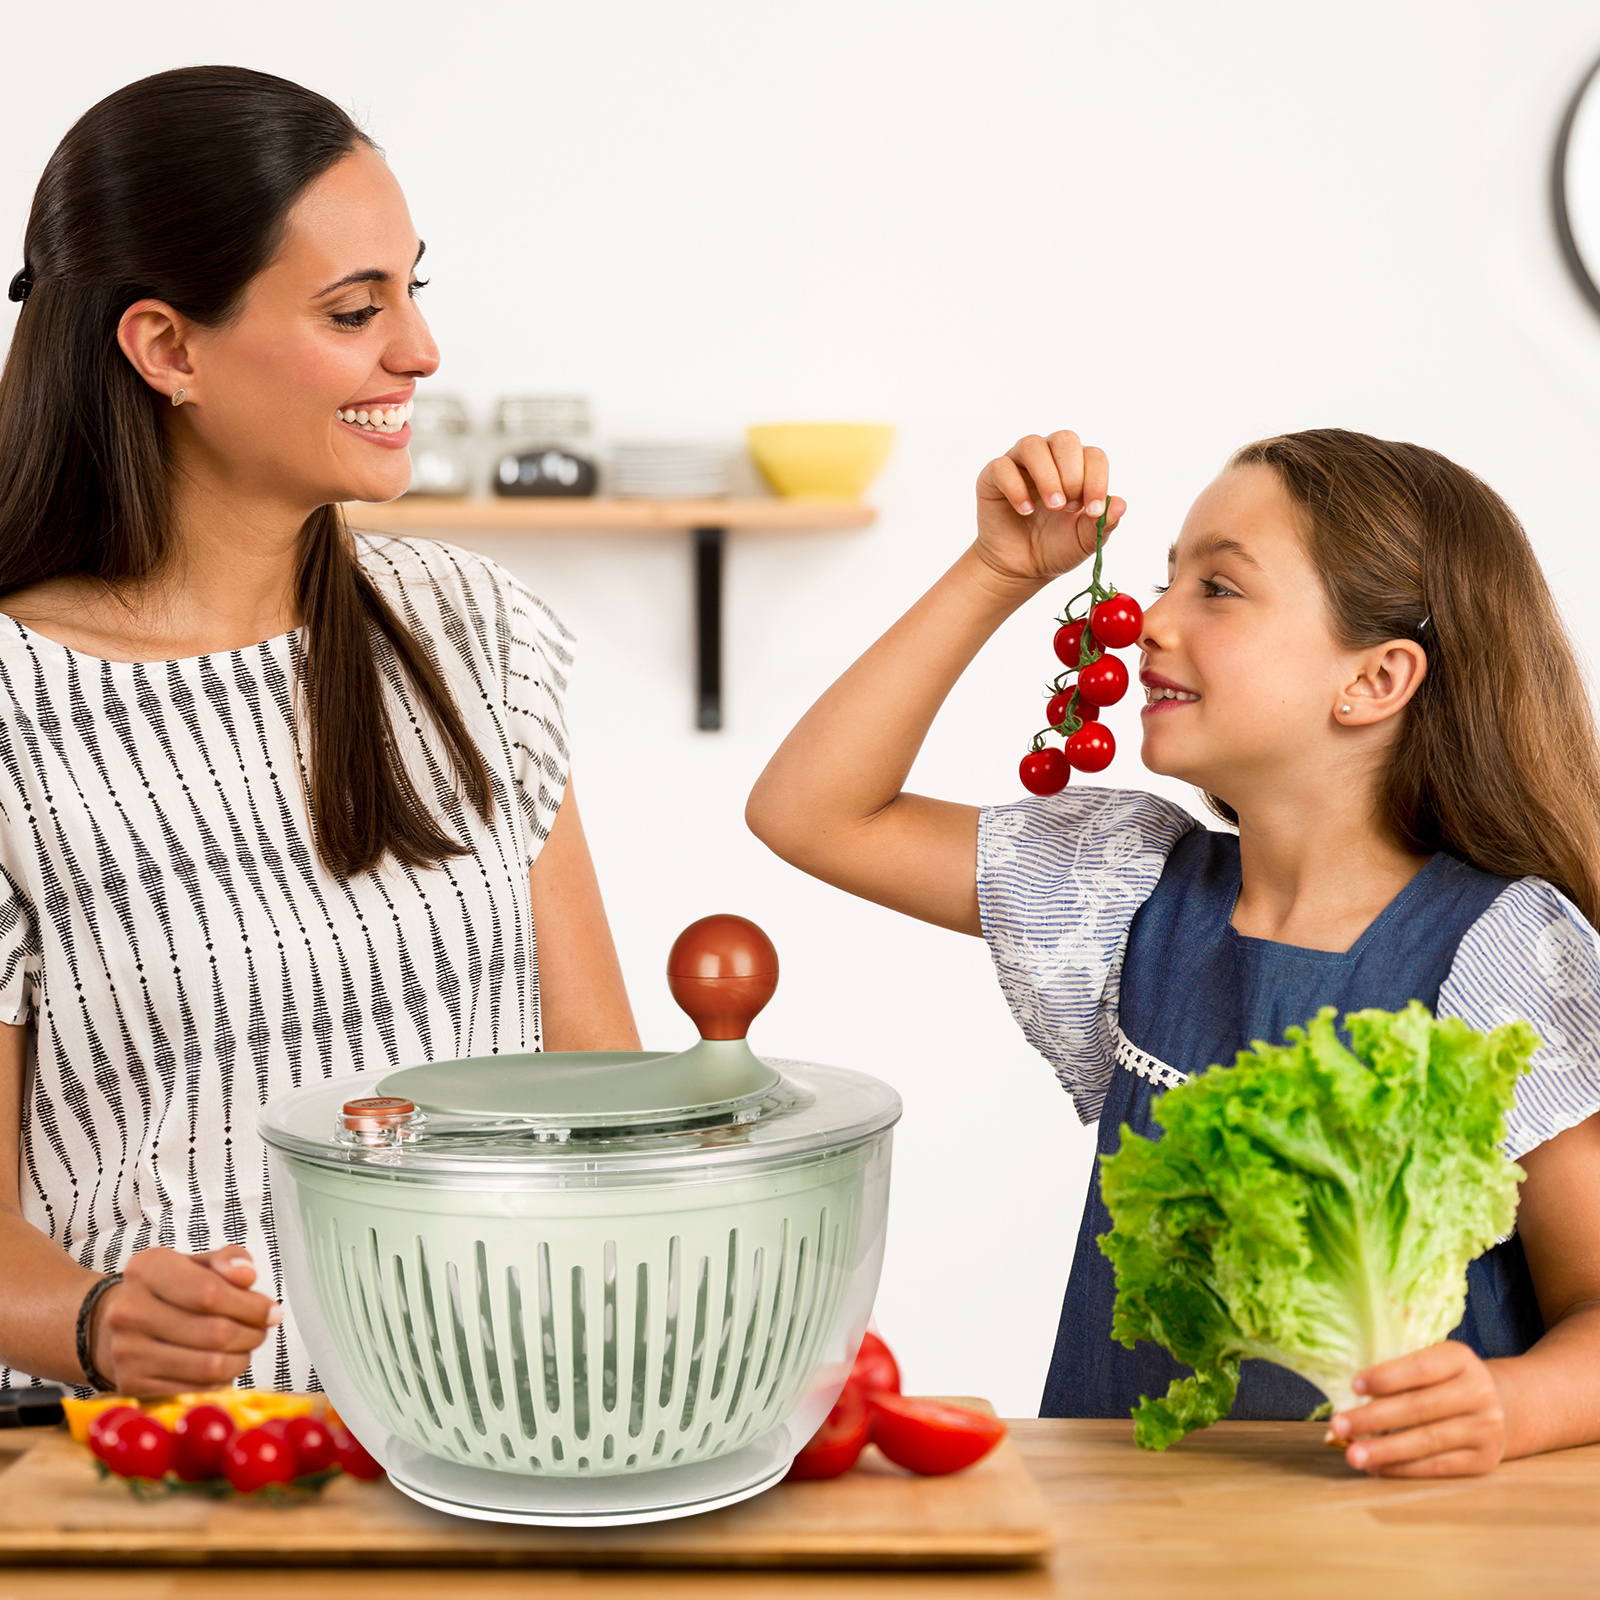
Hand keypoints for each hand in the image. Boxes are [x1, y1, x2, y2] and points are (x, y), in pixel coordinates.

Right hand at [89, 1245, 281, 1394]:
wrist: (116, 1326)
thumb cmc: (169, 1291)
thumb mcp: (196, 1263)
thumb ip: (228, 1259)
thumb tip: (247, 1274)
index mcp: (146, 1268)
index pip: (210, 1292)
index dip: (251, 1305)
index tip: (272, 1311)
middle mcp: (129, 1310)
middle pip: (215, 1332)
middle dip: (251, 1334)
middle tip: (261, 1330)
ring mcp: (126, 1351)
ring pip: (209, 1365)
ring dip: (241, 1359)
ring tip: (244, 1347)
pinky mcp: (131, 1385)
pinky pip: (195, 1390)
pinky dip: (220, 1381)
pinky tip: (222, 1365)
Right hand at [973, 431, 1125, 588]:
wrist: (1021, 567)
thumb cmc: (1055, 547)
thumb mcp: (1085, 541)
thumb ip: (1103, 523)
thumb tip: (1121, 504)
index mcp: (1077, 468)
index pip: (1093, 455)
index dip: (1097, 479)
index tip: (1094, 510)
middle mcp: (1049, 459)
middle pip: (1064, 439)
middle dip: (1072, 474)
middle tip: (1070, 507)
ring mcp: (1020, 465)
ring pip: (1032, 445)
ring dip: (1047, 476)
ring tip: (1053, 506)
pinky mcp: (993, 477)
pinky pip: (1002, 467)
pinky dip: (1016, 488)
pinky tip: (1025, 511)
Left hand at [1328, 1341, 1506, 1476]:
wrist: (1502, 1407)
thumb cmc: (1446, 1381)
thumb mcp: (1434, 1362)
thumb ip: (1401, 1370)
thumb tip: (1349, 1394)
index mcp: (1460, 1359)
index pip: (1420, 1368)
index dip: (1386, 1377)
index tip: (1353, 1386)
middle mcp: (1479, 1392)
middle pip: (1419, 1407)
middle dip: (1373, 1418)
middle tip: (1339, 1425)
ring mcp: (1486, 1428)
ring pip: (1427, 1441)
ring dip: (1384, 1449)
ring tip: (1353, 1454)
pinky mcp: (1484, 1460)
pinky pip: (1438, 1466)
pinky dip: (1404, 1468)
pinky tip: (1377, 1467)